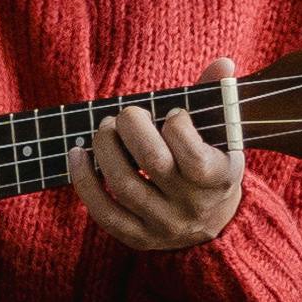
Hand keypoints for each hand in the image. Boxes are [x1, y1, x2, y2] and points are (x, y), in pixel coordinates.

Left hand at [71, 70, 243, 254]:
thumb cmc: (211, 161)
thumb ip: (218, 97)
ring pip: (124, 185)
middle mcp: (192, 207)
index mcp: (219, 180)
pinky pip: (103, 212)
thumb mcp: (222, 135)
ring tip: (103, 129)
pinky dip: (84, 181)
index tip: (173, 114)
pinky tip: (78, 154)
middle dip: (132, 127)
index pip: (193, 154)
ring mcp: (164, 225)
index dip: (177, 125)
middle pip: (153, 163)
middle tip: (126, 115)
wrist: (211, 221)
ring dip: (105, 148)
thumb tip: (223, 63)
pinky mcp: (137, 237)